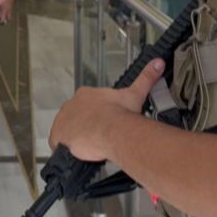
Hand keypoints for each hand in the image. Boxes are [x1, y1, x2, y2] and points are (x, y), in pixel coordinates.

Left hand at [49, 58, 164, 161]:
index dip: (96, 114)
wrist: (112, 130)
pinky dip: (66, 148)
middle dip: (85, 125)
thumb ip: (147, 77)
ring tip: (90, 145)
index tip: (104, 121)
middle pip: (76, 116)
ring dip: (76, 136)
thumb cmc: (121, 114)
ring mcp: (63, 120)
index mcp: (87, 94)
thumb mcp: (136, 93)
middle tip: (98, 136)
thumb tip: (158, 63)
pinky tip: (78, 152)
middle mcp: (72, 104)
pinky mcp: (58, 135)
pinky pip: (59, 143)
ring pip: (68, 129)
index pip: (87, 104)